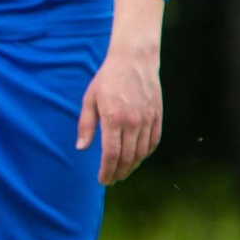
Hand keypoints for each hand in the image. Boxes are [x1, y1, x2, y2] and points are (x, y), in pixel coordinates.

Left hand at [77, 40, 163, 183]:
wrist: (134, 59)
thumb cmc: (108, 78)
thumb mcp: (90, 99)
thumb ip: (86, 125)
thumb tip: (81, 148)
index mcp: (113, 118)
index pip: (111, 154)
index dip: (107, 171)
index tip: (102, 180)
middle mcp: (132, 122)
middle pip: (127, 158)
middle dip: (118, 173)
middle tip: (111, 180)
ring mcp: (147, 119)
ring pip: (141, 153)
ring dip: (131, 167)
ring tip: (122, 172)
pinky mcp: (157, 116)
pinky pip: (153, 142)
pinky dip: (145, 154)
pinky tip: (137, 158)